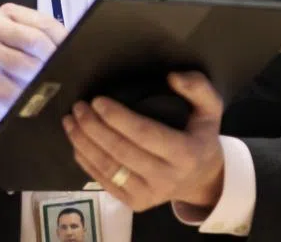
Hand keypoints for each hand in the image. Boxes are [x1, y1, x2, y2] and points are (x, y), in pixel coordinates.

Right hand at [0, 3, 66, 139]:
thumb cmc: (7, 69)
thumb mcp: (25, 46)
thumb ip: (47, 39)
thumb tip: (77, 47)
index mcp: (8, 14)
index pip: (47, 23)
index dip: (64, 42)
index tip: (75, 55)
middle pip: (38, 42)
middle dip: (53, 62)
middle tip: (60, 75)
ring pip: (31, 68)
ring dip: (42, 82)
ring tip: (41, 88)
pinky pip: (20, 90)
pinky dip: (30, 99)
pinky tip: (29, 101)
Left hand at [63, 71, 225, 212]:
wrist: (203, 180)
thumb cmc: (201, 137)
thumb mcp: (211, 109)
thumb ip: (198, 87)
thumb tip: (172, 77)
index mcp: (185, 153)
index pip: (144, 133)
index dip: (117, 117)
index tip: (97, 100)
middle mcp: (166, 178)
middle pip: (120, 151)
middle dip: (93, 127)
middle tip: (78, 107)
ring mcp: (149, 195)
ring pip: (108, 168)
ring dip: (83, 143)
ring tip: (70, 121)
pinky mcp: (135, 204)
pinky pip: (104, 182)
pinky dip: (86, 161)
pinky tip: (76, 142)